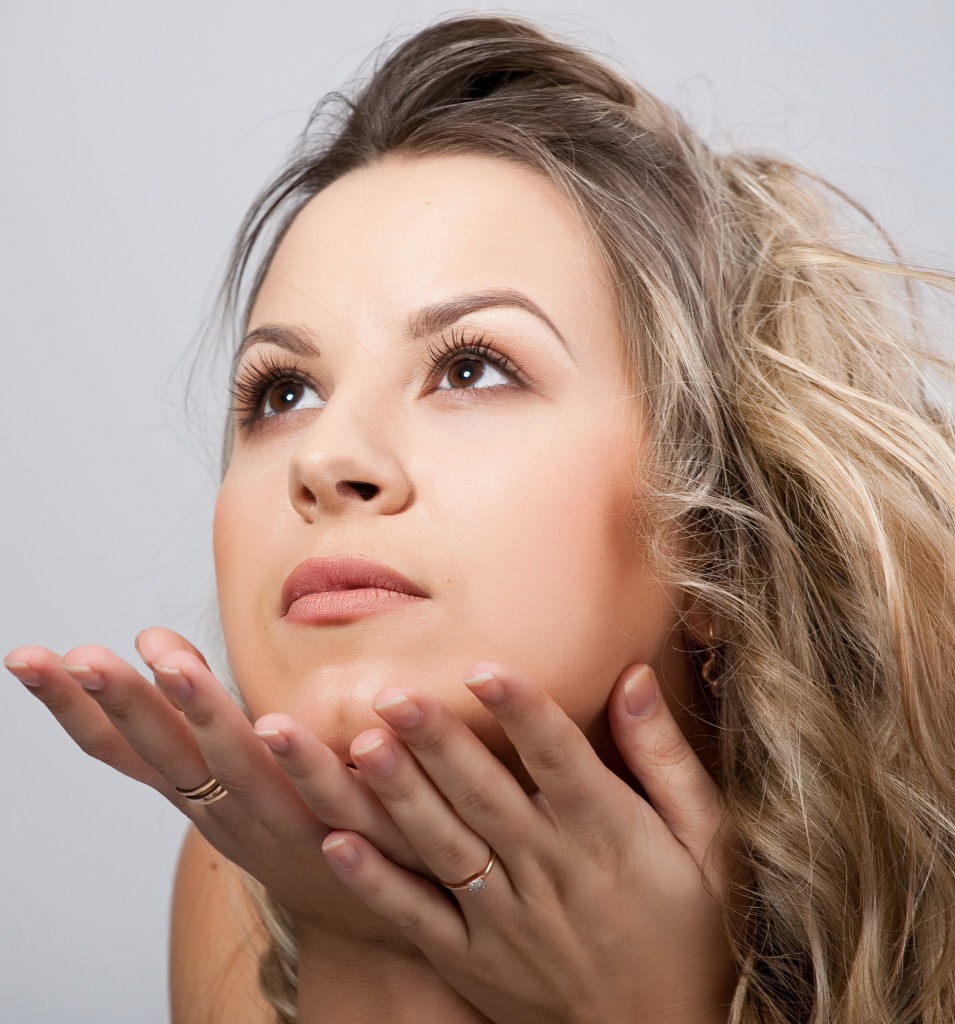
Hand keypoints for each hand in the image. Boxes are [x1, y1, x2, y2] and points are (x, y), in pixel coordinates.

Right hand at [3, 630, 424, 927]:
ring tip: (170, 660)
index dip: (70, 706)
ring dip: (198, 710)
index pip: (120, 744)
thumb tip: (160, 641)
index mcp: (190, 786)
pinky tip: (276, 723)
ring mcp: (274, 815)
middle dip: (119, 698)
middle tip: (80, 655)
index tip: (25, 658)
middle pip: (159, 746)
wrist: (364, 910)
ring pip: (229, 760)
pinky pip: (314, 787)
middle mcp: (218, 801)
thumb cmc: (287, 822)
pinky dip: (295, 757)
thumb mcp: (225, 770)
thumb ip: (198, 714)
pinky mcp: (335, 826)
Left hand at [265, 662, 734, 1023]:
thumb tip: (633, 675)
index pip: (560, 761)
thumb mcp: (705, 842)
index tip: (482, 668)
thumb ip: (664, 758)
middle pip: (485, 796)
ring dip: (398, 797)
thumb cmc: (688, 929)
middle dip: (438, 742)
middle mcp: (547, 871)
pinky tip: (335, 842)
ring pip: (442, 846)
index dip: (523, 713)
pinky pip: (417, 916)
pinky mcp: (470, 957)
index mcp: (606, 833)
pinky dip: (376, 882)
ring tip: (359, 747)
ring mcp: (503, 918)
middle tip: (391, 693)